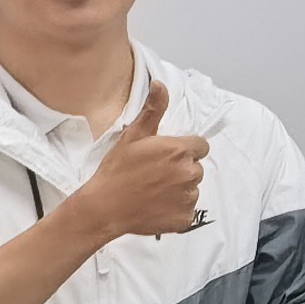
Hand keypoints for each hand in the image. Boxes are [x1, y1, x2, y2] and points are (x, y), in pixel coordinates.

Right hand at [68, 80, 210, 244]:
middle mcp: (189, 174)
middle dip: (181, 168)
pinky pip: (187, 210)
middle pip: (196, 167)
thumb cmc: (117, 171)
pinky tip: (155, 205)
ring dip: (179, 189)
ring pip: (191, 188)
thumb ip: (153, 110)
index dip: (184, 149)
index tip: (166, 156)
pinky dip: (175, 209)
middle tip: (155, 173)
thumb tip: (160, 84)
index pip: (200, 146)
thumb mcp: (133, 136)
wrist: (104, 207)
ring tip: (153, 190)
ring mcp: (188, 198)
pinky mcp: (184, 219)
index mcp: (180, 151)